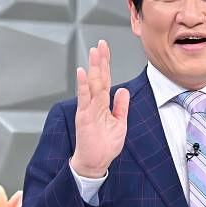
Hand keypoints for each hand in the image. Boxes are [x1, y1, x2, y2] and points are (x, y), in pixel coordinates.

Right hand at [70, 40, 130, 177]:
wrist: (96, 162)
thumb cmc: (105, 145)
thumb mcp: (120, 123)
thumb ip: (121, 107)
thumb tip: (123, 90)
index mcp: (103, 104)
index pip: (105, 80)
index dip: (106, 65)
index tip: (105, 50)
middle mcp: (94, 104)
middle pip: (98, 78)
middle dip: (100, 61)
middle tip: (101, 44)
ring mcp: (88, 109)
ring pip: (92, 85)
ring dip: (93, 68)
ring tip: (94, 52)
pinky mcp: (84, 117)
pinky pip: (84, 99)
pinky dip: (83, 86)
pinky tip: (82, 73)